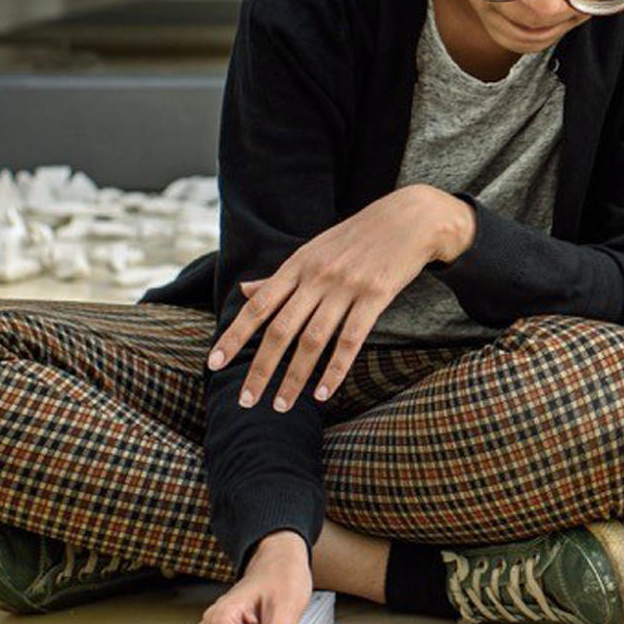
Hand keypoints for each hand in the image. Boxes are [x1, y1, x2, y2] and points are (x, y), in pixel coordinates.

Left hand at [207, 185, 474, 409]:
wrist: (410, 218)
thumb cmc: (359, 236)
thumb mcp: (314, 249)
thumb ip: (280, 276)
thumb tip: (244, 291)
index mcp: (298, 265)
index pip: (258, 306)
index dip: (234, 336)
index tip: (213, 363)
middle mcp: (317, 277)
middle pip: (281, 330)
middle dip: (260, 368)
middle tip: (246, 401)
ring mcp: (346, 287)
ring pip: (313, 341)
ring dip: (295, 378)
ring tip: (281, 406)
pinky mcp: (376, 296)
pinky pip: (351, 340)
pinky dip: (335, 370)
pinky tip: (323, 393)